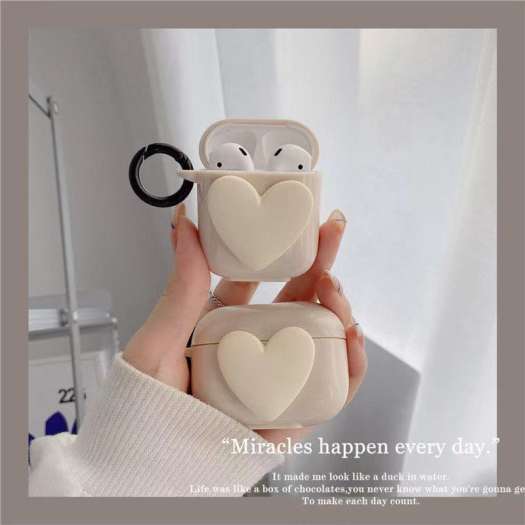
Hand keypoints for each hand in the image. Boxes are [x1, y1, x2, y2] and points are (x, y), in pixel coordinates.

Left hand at [123, 205, 366, 444]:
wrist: (148, 468)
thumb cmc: (145, 406)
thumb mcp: (160, 339)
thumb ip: (181, 285)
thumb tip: (182, 222)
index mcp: (226, 324)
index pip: (261, 279)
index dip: (281, 247)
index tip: (296, 215)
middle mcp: (257, 347)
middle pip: (299, 300)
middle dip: (322, 264)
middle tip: (333, 231)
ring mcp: (279, 378)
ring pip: (322, 336)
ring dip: (338, 307)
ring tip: (334, 286)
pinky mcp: (294, 413)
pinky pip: (331, 387)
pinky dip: (350, 363)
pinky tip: (351, 336)